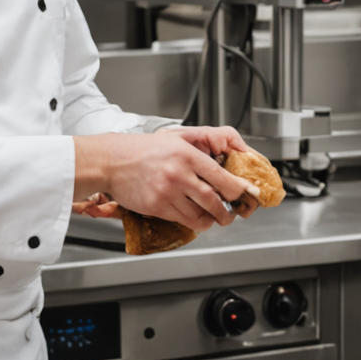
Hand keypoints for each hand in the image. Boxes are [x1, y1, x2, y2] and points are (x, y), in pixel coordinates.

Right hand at [74, 130, 257, 230]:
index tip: (247, 196)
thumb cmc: (144, 149)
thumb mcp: (177, 137)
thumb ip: (205, 141)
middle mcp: (179, 174)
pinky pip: (182, 220)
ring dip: (211, 220)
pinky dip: (193, 222)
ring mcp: (167, 192)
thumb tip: (232, 149)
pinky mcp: (156, 207)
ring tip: (215, 218)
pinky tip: (196, 218)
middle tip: (231, 214)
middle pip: (214, 201)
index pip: (222, 178)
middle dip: (228, 212)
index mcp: (187, 155)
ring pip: (199, 215)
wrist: (112, 161)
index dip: (239, 191)